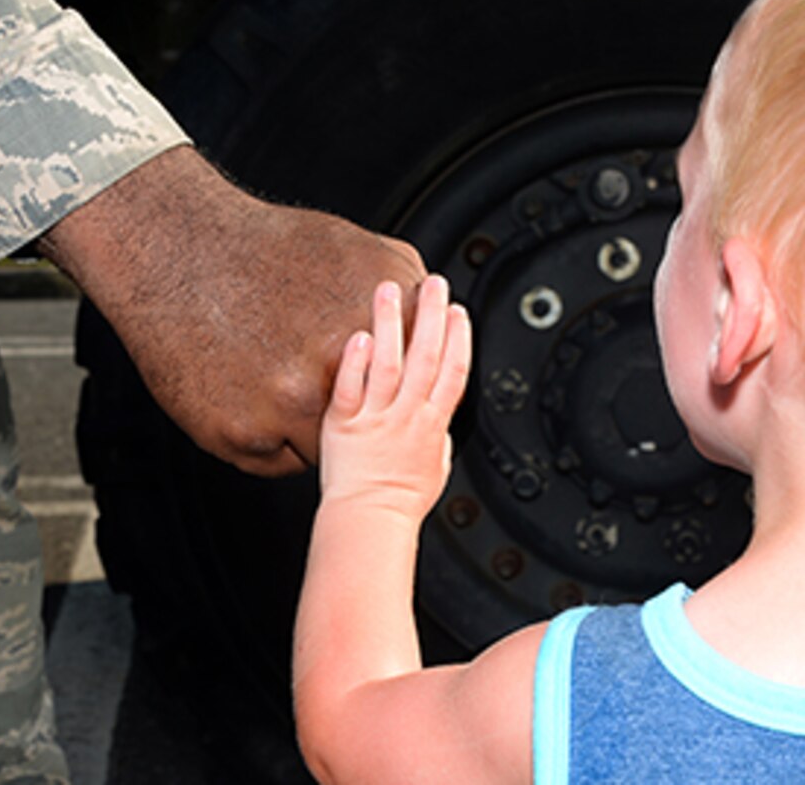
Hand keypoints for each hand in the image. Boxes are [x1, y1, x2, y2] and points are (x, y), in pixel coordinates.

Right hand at [39, 146, 427, 475]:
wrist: (177, 250)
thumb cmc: (264, 247)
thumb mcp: (357, 248)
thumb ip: (406, 289)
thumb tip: (436, 319)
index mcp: (370, 330)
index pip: (410, 394)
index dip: (395, 394)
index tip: (387, 393)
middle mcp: (329, 370)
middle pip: (368, 432)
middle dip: (358, 420)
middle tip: (329, 394)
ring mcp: (282, 406)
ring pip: (321, 452)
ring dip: (309, 429)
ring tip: (282, 385)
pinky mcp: (237, 432)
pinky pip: (273, 459)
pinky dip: (266, 434)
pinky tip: (251, 392)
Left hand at [319, 276, 470, 515]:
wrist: (368, 522)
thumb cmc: (399, 501)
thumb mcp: (435, 466)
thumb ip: (437, 434)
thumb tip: (439, 417)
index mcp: (433, 423)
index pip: (453, 371)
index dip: (459, 337)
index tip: (457, 309)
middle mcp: (407, 415)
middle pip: (426, 356)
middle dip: (432, 315)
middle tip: (432, 283)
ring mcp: (376, 417)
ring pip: (389, 363)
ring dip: (392, 324)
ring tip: (388, 289)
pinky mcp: (345, 424)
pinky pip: (351, 388)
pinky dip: (356, 362)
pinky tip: (359, 336)